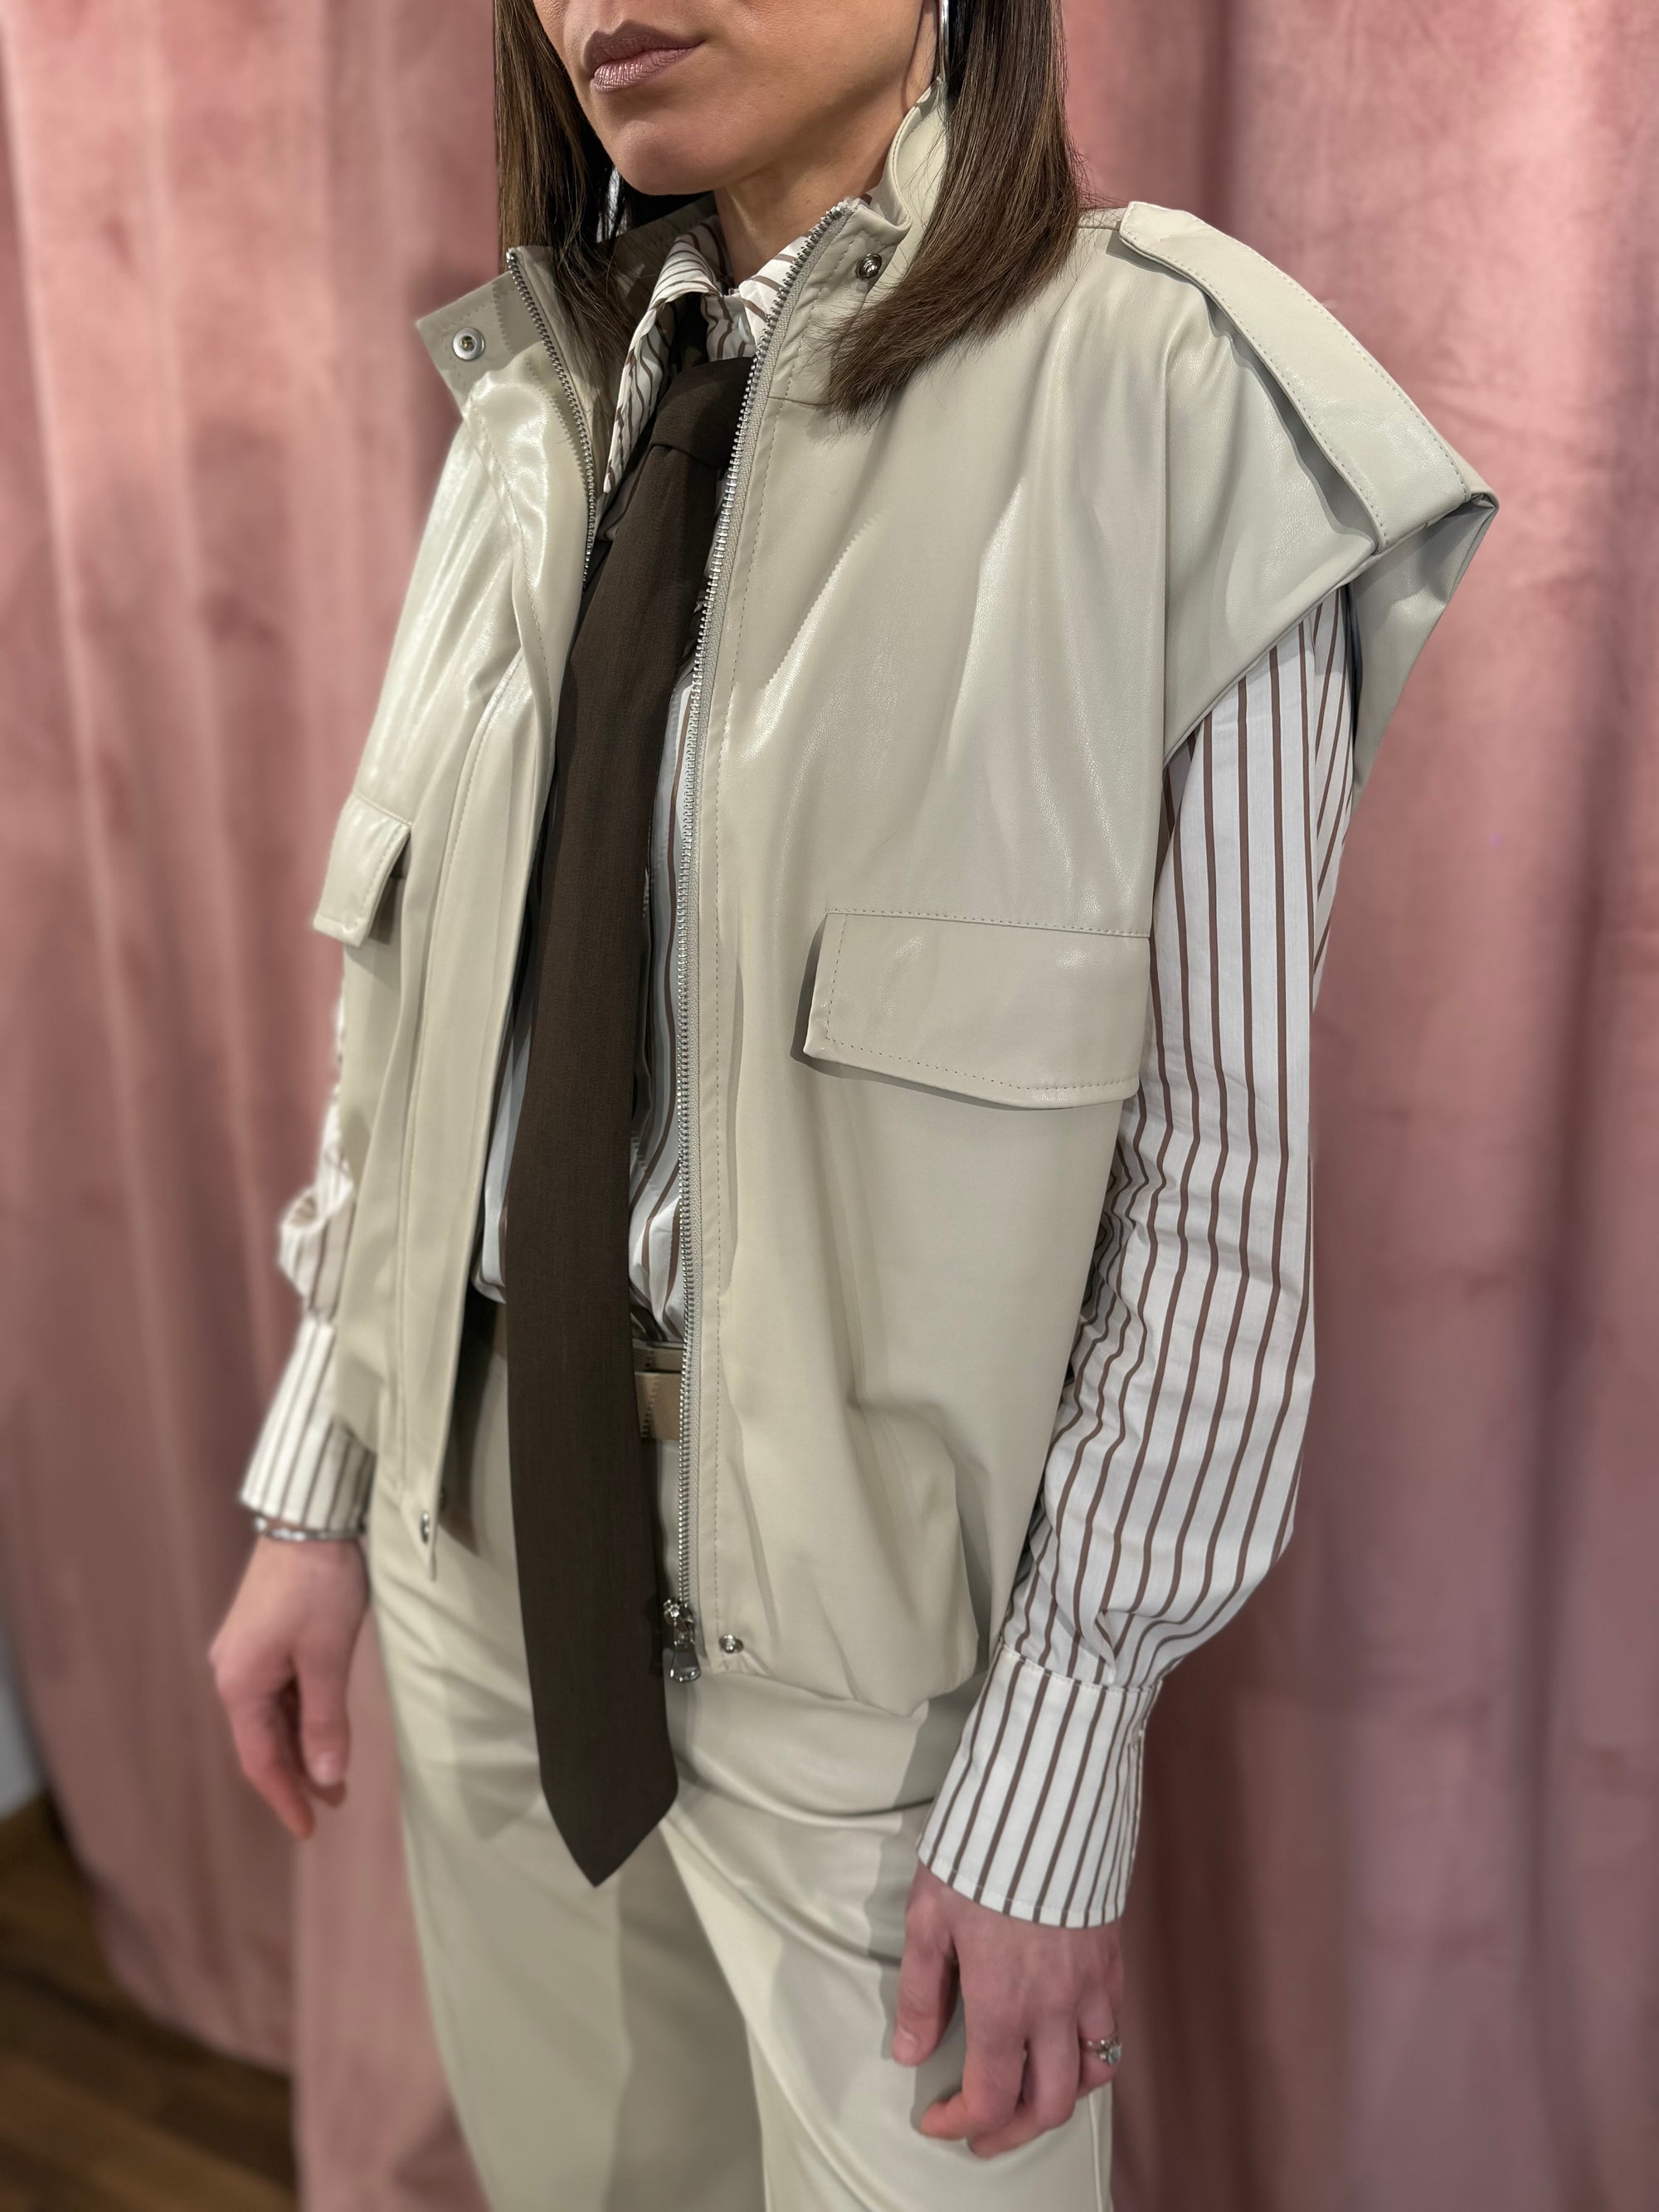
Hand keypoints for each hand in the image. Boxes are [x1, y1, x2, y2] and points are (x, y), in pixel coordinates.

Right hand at [210, 1534, 368, 1839]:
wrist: (309, 1521)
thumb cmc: (318, 1587)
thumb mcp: (328, 1657)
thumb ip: (326, 1720)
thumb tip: (328, 1775)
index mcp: (240, 1685)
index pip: (260, 1760)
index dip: (286, 1797)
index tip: (310, 1829)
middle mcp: (233, 1673)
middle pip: (264, 1740)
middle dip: (300, 1773)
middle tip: (336, 1802)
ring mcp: (246, 1653)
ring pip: (274, 1716)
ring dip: (304, 1744)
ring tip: (337, 1771)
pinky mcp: (262, 1636)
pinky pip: (280, 1690)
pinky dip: (303, 1713)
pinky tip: (325, 1724)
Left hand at [892, 1861, 1123, 2157]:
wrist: (1046, 1799)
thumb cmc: (978, 1852)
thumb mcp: (929, 1918)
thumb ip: (920, 1992)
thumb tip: (910, 2052)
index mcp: (1003, 2004)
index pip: (990, 2098)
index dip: (960, 2123)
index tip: (936, 2120)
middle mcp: (1054, 2008)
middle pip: (1048, 2104)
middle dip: (1013, 2130)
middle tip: (984, 2132)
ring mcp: (1091, 1985)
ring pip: (1092, 2073)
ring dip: (1060, 2095)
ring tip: (1030, 2091)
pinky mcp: (1111, 1958)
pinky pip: (1112, 2027)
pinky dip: (1092, 2051)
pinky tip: (1067, 2039)